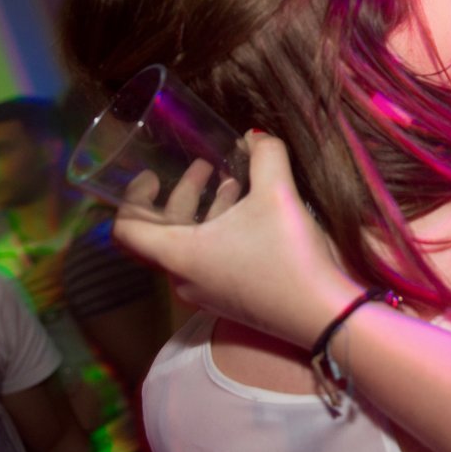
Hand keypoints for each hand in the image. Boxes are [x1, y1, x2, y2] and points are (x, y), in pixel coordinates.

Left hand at [113, 132, 358, 348]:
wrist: (324, 315)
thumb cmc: (290, 255)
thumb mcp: (278, 194)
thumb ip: (266, 155)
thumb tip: (254, 137)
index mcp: (180, 255)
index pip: (126, 231)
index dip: (130, 198)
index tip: (150, 175)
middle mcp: (184, 279)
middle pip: (163, 233)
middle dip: (181, 194)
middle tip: (201, 166)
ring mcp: (207, 294)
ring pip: (189, 245)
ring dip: (205, 211)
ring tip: (232, 182)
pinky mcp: (230, 300)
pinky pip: (208, 260)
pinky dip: (219, 231)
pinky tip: (252, 213)